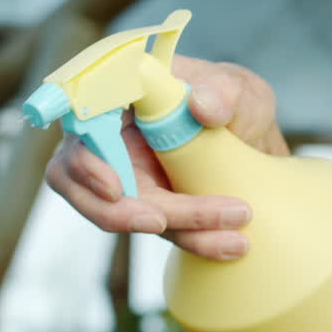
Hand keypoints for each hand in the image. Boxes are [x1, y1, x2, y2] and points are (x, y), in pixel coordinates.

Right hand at [44, 55, 287, 259]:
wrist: (252, 135)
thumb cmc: (232, 100)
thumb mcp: (236, 87)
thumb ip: (223, 91)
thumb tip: (201, 105)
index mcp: (119, 94)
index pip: (79, 124)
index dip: (84, 160)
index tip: (112, 187)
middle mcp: (109, 135)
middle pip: (84, 180)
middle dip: (119, 211)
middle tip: (160, 222)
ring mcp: (123, 173)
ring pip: (118, 212)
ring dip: (167, 228)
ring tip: (223, 237)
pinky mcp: (146, 204)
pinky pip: (158, 227)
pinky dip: (194, 239)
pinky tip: (234, 244)